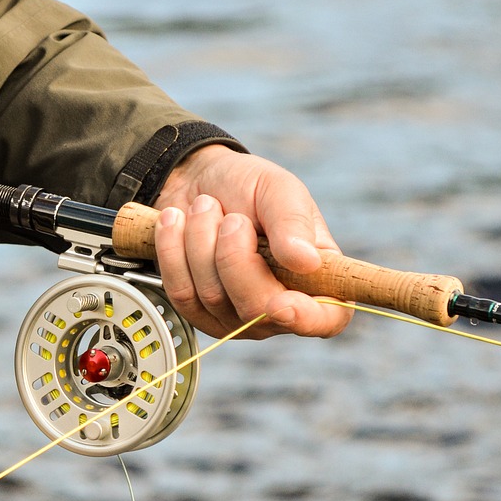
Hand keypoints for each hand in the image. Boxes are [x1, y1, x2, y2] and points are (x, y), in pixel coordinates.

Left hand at [151, 145, 352, 339]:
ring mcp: (237, 316)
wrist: (196, 181)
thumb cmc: (248, 187)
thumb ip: (293, 223)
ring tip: (206, 209)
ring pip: (212, 297)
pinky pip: (180, 293)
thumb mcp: (278, 189)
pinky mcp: (198, 312)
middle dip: (233, 255)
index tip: (281, 302)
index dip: (306, 318)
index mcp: (316, 277)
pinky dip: (173, 249)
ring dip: (201, 240)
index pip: (327, 319)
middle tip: (232, 218)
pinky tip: (177, 223)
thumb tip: (307, 261)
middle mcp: (280, 306)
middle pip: (256, 309)